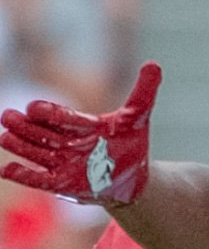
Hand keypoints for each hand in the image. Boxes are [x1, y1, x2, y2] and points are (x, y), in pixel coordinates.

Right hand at [0, 62, 159, 205]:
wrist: (133, 178)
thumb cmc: (130, 145)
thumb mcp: (137, 118)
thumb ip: (143, 92)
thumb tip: (153, 64)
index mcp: (81, 125)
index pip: (63, 117)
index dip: (50, 114)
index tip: (34, 108)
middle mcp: (67, 142)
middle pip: (43, 133)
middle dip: (26, 127)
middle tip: (9, 117)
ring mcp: (63, 163)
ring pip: (37, 153)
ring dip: (21, 146)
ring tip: (5, 137)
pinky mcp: (62, 184)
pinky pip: (40, 180)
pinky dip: (24, 175)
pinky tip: (6, 170)